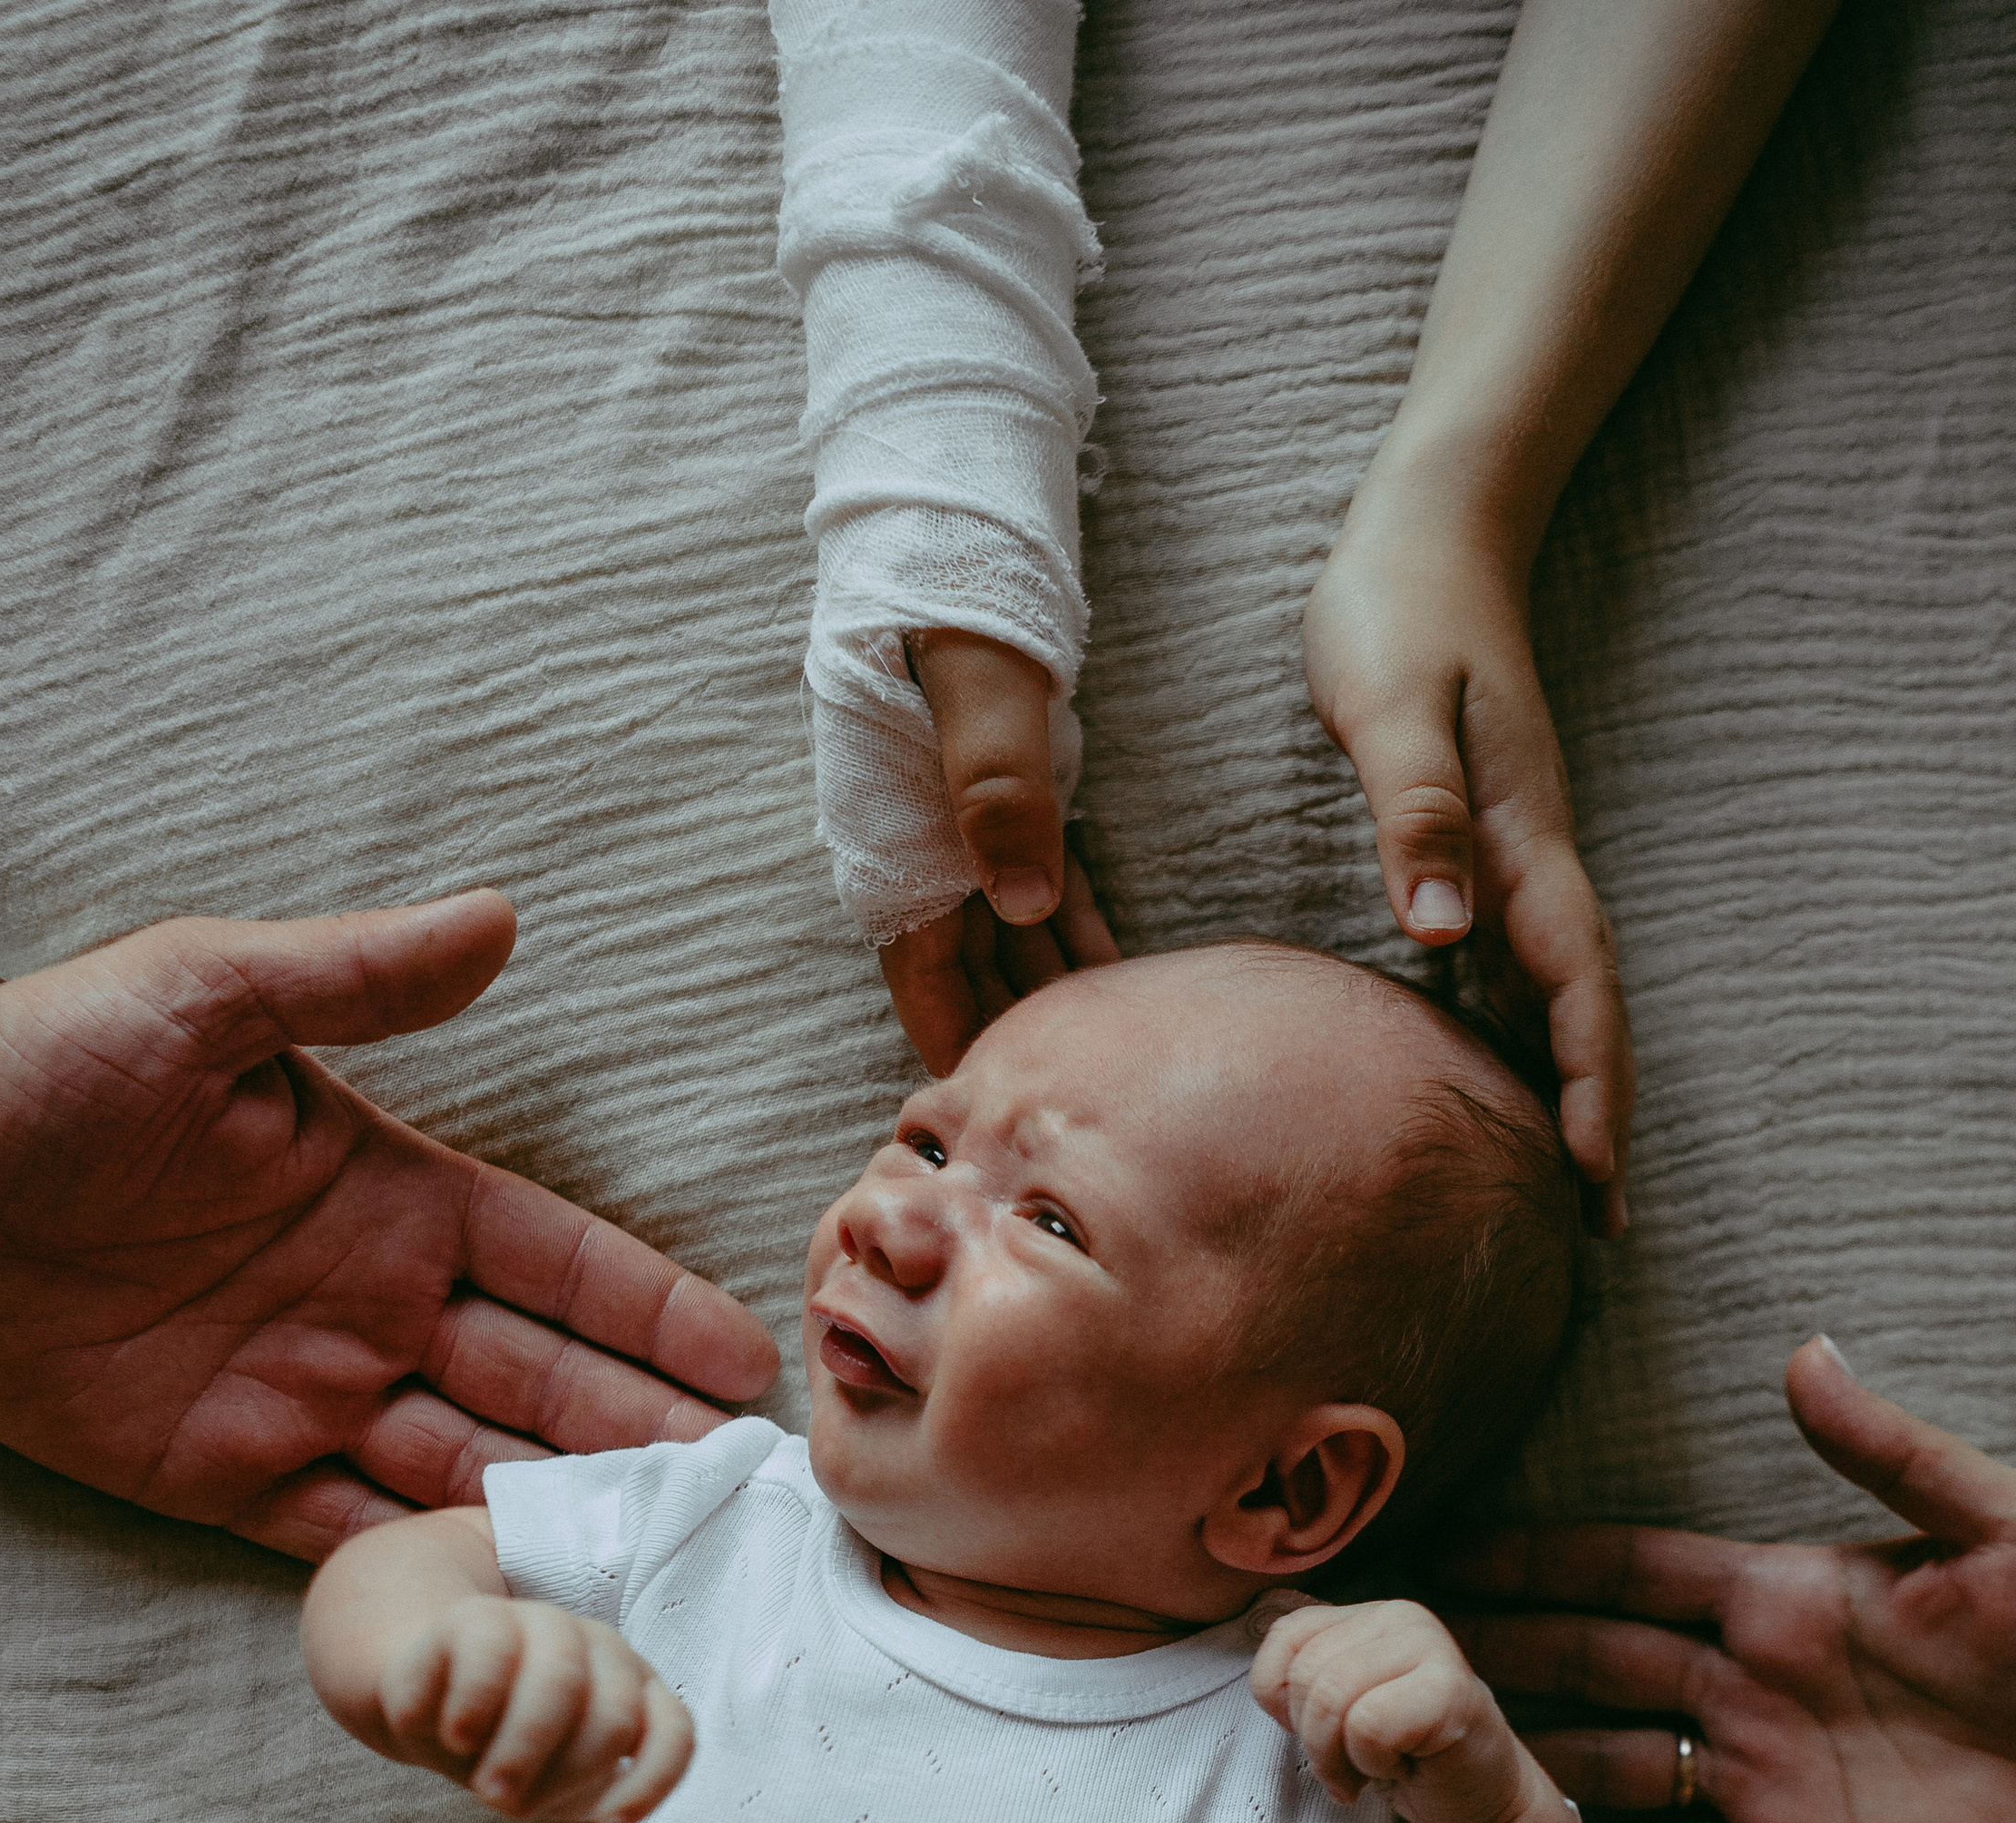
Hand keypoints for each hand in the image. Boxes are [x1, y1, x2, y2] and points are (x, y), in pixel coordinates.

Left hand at [0, 892, 779, 1561]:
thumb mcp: (203, 991)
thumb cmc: (47, 1065)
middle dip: (641, 1432)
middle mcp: (368, 1305)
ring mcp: (301, 1395)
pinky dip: (423, 1569)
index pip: (554, 1263)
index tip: (743, 1355)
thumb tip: (498, 920)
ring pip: (465, 1469)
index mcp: (388, 1195)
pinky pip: (345, 1533)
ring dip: (558, 1511)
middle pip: (538, 1383)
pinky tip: (504, 1603)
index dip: (649, 1309)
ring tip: (658, 1559)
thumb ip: (354, 975)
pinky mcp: (222, 1474)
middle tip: (739, 1486)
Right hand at [375, 1595, 692, 1822]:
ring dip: (520, 1749)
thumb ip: (585, 1792)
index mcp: (634, 1691)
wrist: (423, 1705)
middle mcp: (601, 1649)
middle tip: (508, 1805)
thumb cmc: (503, 1750)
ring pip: (559, 1683)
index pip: (673, 1732)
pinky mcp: (480, 1615)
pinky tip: (452, 1736)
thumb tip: (604, 1810)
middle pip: (613, 1719)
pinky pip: (488, 1664)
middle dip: (563, 1775)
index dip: (650, 1785)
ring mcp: (544, 1622)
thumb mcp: (553, 1785)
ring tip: (480, 1788)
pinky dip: (470, 1713)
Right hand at [877, 632, 1118, 1074]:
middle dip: (1021, 1041)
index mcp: (896, 843)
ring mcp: (962, 825)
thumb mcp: (979, 688)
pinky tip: (1119, 976)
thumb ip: (998, 790)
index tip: (1006, 1118)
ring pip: (1011, 939)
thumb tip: (1023, 906)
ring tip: (1117, 1056)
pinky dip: (1075, 932)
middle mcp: (922, 850)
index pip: (925, 986)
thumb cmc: (949, 592)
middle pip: (973, 979)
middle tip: (1085, 1107)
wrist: (949, 511)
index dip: (962, 1054)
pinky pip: (1040, 885)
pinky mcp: (1006, 794)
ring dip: (1059, 992)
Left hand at [1252, 1597, 1530, 1822]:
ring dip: (1339, 1757)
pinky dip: (1374, 1762)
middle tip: (1348, 1766)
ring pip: (1331, 1697)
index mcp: (1368, 1615)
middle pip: (1305, 1674)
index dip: (1281, 1700)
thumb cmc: (1403, 1755)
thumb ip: (1304, 1682)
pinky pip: (1369, 1725)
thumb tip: (1269, 1690)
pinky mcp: (1450, 1689)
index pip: (1285, 1637)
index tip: (1316, 1733)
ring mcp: (1431, 1645)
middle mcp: (1400, 1617)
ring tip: (1371, 1771)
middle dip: (1313, 1739)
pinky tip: (1403, 1767)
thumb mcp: (1338, 1710)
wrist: (1476, 1798)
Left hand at [1303, 518, 1631, 1221]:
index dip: (1592, 1081)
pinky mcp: (1481, 846)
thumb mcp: (1392, 701)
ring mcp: (1512, 855)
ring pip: (1556, 995)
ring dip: (1567, 1084)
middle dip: (1600, 1113)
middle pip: (1585, 1008)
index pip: (1575, 981)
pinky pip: (1514, 965)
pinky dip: (1521, 1034)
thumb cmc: (1397, 607)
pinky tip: (1494, 1086)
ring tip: (1561, 1186)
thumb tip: (1442, 934)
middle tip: (1600, 1223)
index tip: (1595, 1173)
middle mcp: (1531, 858)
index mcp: (1520, 836)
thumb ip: (1415, 813)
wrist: (1428, 528)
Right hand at [1440, 1336, 2015, 1822]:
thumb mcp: (1998, 1521)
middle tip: (1382, 1658)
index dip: (1534, 1559)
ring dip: (1520, 1763)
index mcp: (1780, 1593)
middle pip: (1586, 1664)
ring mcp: (1761, 1771)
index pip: (1628, 1569)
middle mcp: (1748, 1680)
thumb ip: (1890, 1451)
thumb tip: (1806, 1353)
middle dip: (1487, 1656)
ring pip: (1606, 1762)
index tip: (1440, 1548)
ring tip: (1418, 1765)